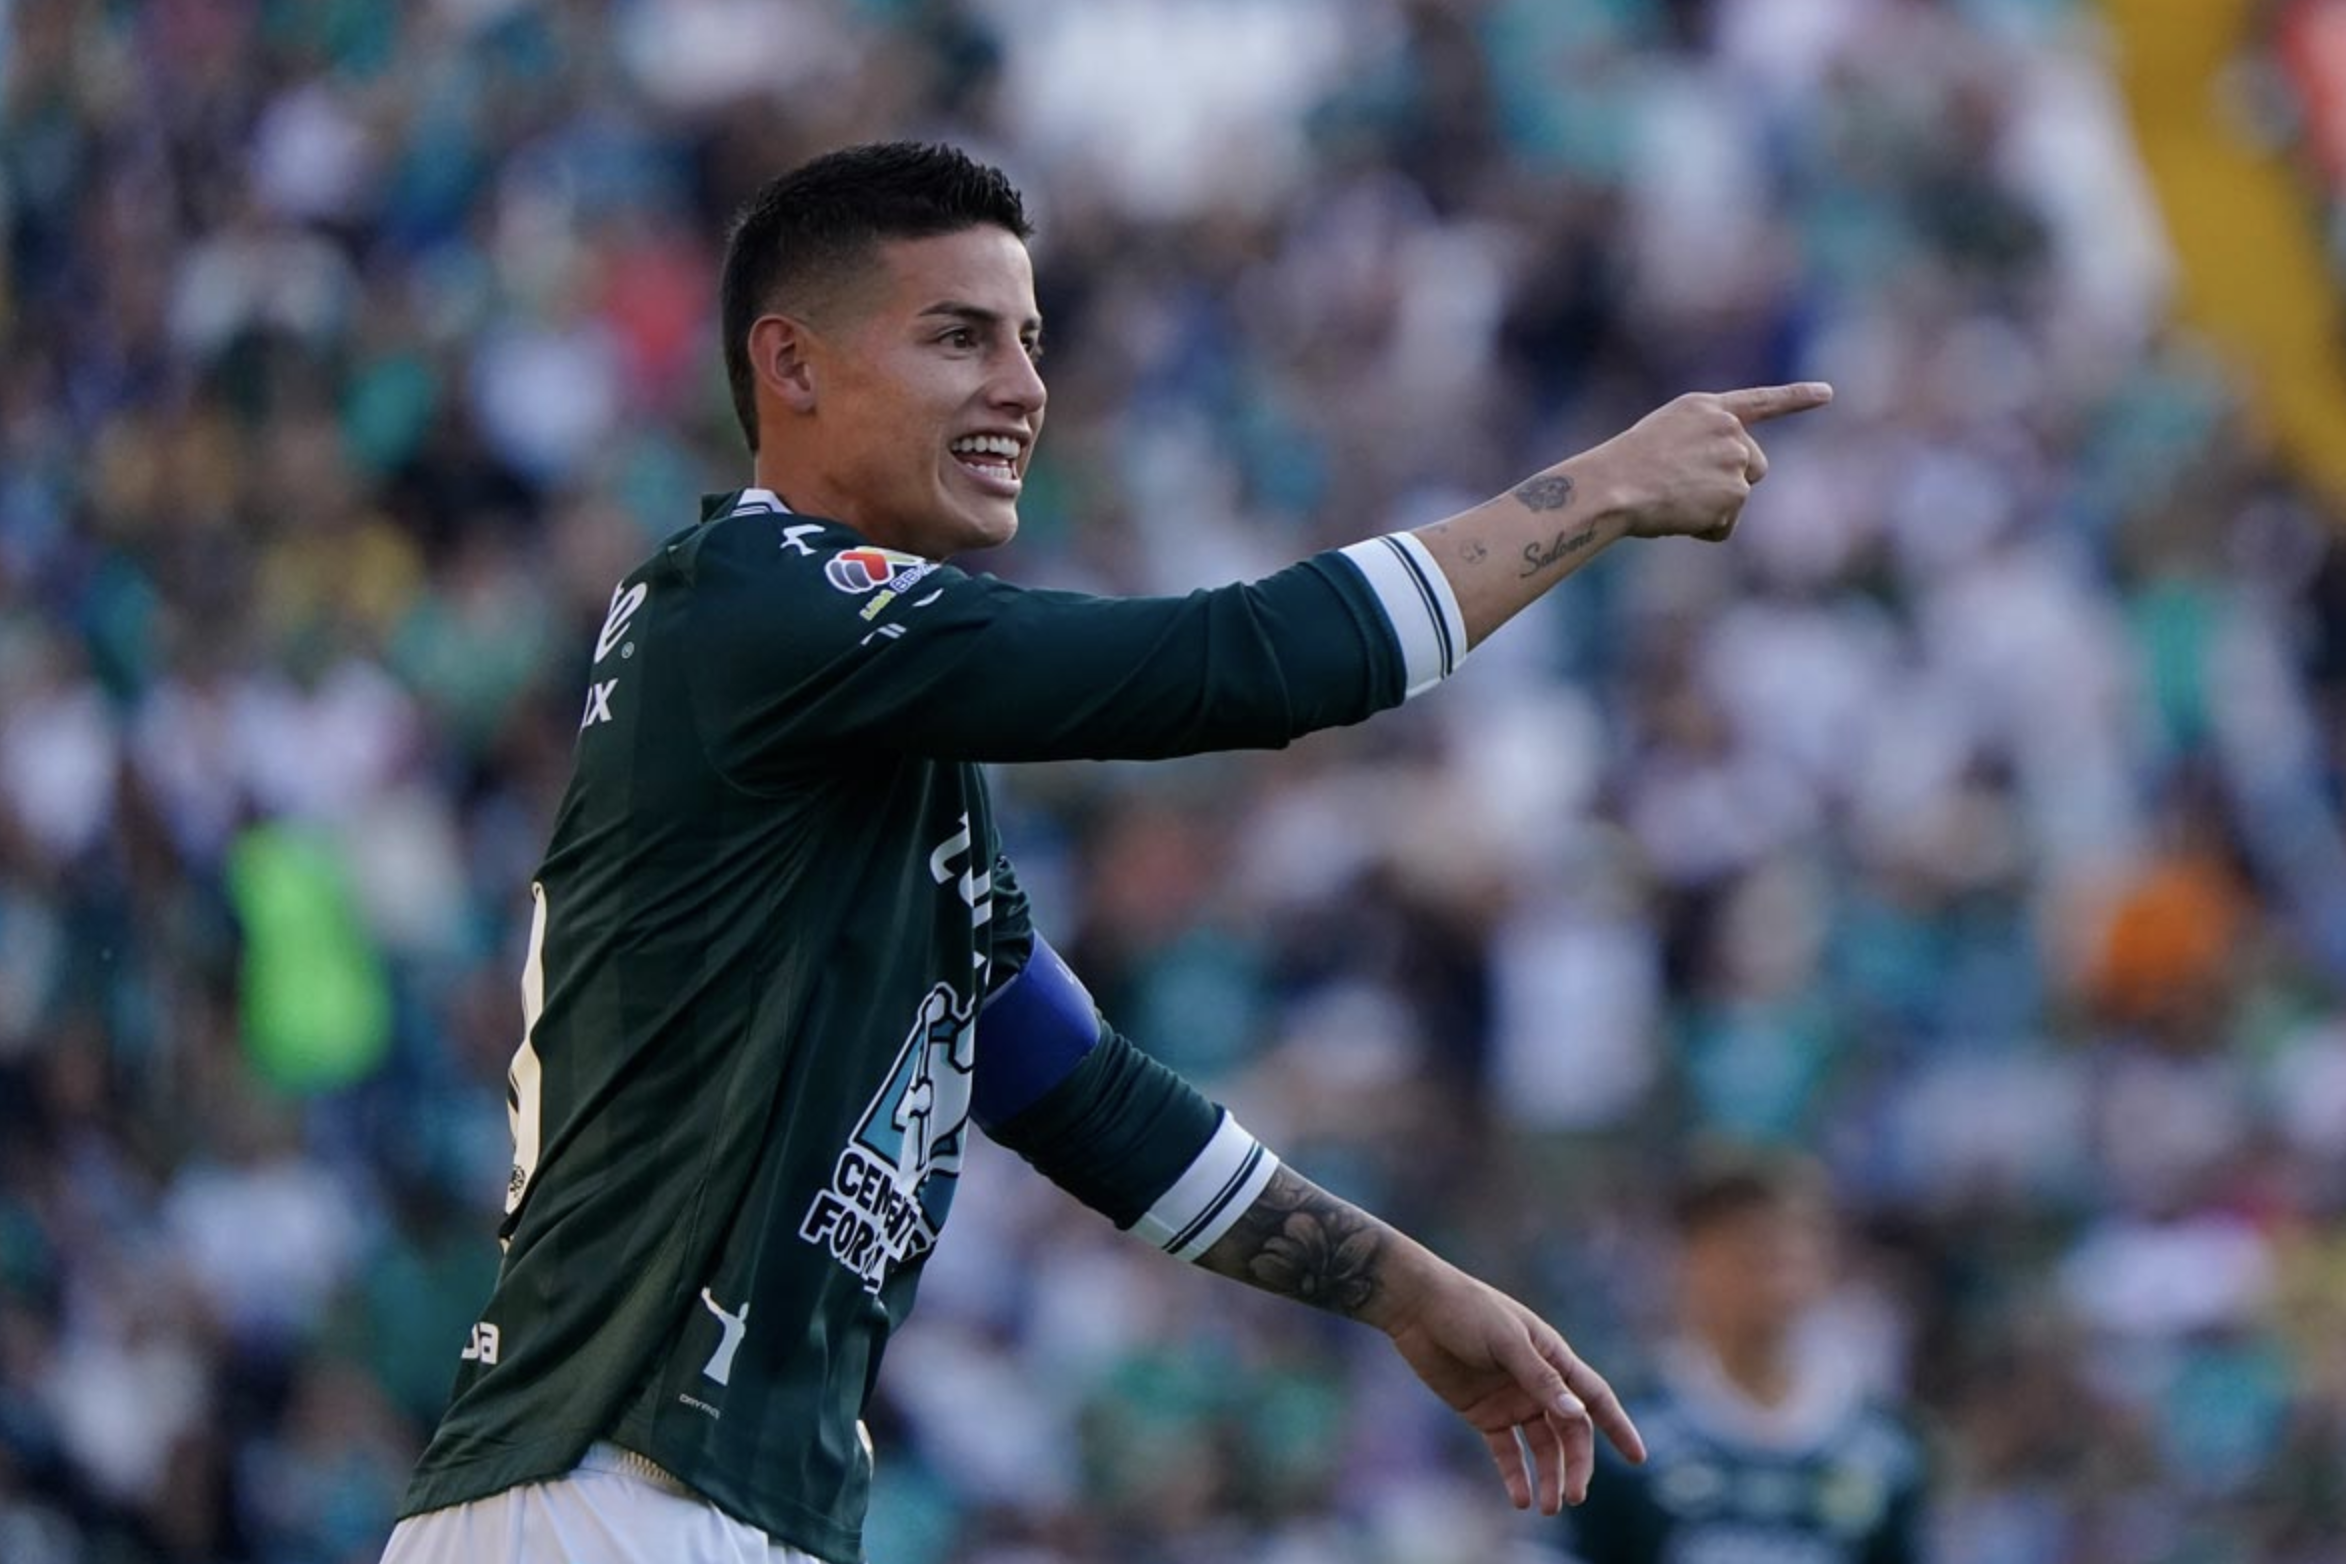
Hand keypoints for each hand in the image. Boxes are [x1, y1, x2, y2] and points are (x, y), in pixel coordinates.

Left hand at [1380, 1268, 1643, 1513]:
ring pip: (1541, 1447)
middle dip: (1577, 1465)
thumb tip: (1576, 1415)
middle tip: (1576, 1497)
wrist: (1417, 1307)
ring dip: (1549, 1477)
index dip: (1618, 1426)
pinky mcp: (1484, 1413)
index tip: (1638, 1457)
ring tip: (1550, 1507)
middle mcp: (1538, 1383)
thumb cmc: (1467, 1311)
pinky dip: (1515, 1475)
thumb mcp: (1506, 1341)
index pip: (1595, 1397)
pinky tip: (1520, 1499)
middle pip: (1570, 1432)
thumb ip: (1539, 1379)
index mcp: (1554, 1357)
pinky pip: (1506, 1451)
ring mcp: (1512, 1400)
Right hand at [1590, 382, 1833, 542]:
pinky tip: (1677, 516)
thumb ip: (1701, 445)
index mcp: (1707, 409)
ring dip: (1712, 507)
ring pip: (1739, 497)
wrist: (1615, 485)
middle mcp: (1729, 429)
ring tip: (1672, 501)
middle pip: (1754, 466)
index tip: (1828, 393)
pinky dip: (1704, 528)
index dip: (1797, 398)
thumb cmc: (1623, 468)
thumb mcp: (1663, 437)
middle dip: (1731, 483)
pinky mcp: (1737, 492)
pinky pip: (1725, 524)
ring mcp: (1736, 459)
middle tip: (1683, 488)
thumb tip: (1728, 487)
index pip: (1762, 401)